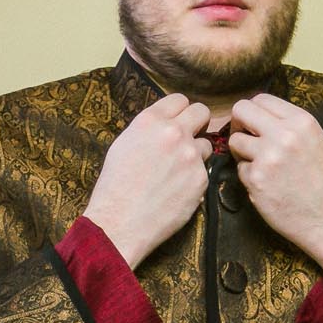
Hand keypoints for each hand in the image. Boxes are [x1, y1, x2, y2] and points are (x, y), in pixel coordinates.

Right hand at [84, 93, 212, 268]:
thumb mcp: (124, 144)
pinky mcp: (201, 179)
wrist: (120, 222)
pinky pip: (205, 171)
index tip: (179, 121)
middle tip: (189, 137)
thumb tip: (167, 124)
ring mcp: (190, 155)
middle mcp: (174, 133)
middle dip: (197, 123)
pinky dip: (195, 178)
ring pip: (206, 144)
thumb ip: (150, 129)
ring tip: (176, 172)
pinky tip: (177, 190)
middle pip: (201, 112)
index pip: (179, 99)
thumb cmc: (115, 186)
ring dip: (196, 154)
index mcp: (150, 120)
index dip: (179, 111)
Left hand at [228, 95, 322, 283]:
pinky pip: (239, 169)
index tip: (253, 125)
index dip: (253, 112)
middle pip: (240, 110)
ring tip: (260, 167)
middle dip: (238, 125)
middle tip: (245, 140)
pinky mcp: (257, 179)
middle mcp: (284, 134)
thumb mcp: (318, 142)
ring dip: (242, 153)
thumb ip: (290, 126)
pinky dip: (248, 177)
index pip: (261, 99)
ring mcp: (269, 157)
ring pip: (235, 141)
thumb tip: (262, 117)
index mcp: (302, 121)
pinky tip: (267, 186)